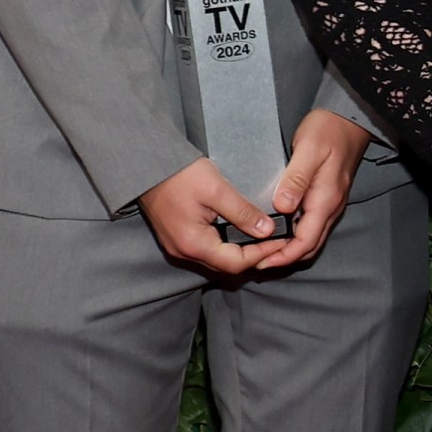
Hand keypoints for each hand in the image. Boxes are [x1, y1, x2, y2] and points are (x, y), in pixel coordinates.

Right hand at [138, 158, 282, 277]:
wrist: (147, 166)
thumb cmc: (179, 175)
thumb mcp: (216, 189)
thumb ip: (242, 212)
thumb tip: (267, 230)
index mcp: (193, 244)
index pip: (236, 262)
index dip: (263, 254)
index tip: (283, 242)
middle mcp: (185, 252)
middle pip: (227, 265)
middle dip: (255, 257)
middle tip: (278, 242)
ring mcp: (180, 247)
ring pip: (218, 260)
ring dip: (243, 253)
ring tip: (266, 239)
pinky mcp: (179, 239)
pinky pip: (209, 251)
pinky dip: (228, 246)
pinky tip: (243, 234)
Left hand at [246, 109, 368, 271]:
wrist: (349, 119)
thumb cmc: (328, 131)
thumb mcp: (309, 150)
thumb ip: (295, 179)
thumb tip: (282, 207)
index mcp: (325, 200)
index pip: (306, 241)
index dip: (283, 256)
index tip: (260, 262)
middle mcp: (330, 207)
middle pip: (310, 246)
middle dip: (284, 259)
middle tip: (256, 261)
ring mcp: (330, 204)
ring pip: (311, 239)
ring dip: (289, 250)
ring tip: (263, 250)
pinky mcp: (326, 198)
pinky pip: (311, 226)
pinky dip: (295, 237)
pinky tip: (278, 231)